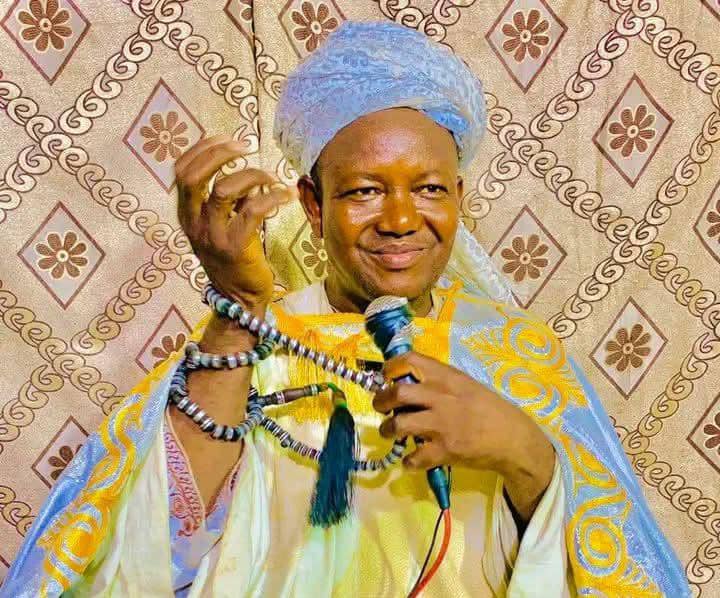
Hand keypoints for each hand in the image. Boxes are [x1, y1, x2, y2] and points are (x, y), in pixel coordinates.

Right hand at [175, 134, 293, 312]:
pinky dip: (272, 196)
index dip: (202, 148)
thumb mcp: (219, 225)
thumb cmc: (234, 257)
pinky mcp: (235, 247)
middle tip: (246, 147)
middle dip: (219, 153)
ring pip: (224, 189)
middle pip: (193, 175)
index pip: (181, 170)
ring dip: (252, 175)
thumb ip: (225, 198)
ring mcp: (211, 236)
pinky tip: (286, 195)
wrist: (239, 299)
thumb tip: (243, 168)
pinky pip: (253, 210)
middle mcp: (193, 223)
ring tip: (272, 177)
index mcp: (185, 214)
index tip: (228, 140)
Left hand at [373, 352, 555, 520]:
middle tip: (381, 407)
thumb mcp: (465, 384)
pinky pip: (413, 457)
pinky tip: (412, 459)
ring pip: (398, 424)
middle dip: (381, 400)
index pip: (409, 360)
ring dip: (387, 430)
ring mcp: (441, 425)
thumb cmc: (488, 409)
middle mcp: (441, 397)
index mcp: (447, 377)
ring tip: (391, 432)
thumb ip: (438, 382)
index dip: (390, 368)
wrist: (513, 439)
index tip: (387, 377)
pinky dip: (408, 461)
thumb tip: (407, 383)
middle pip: (396, 392)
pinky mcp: (444, 451)